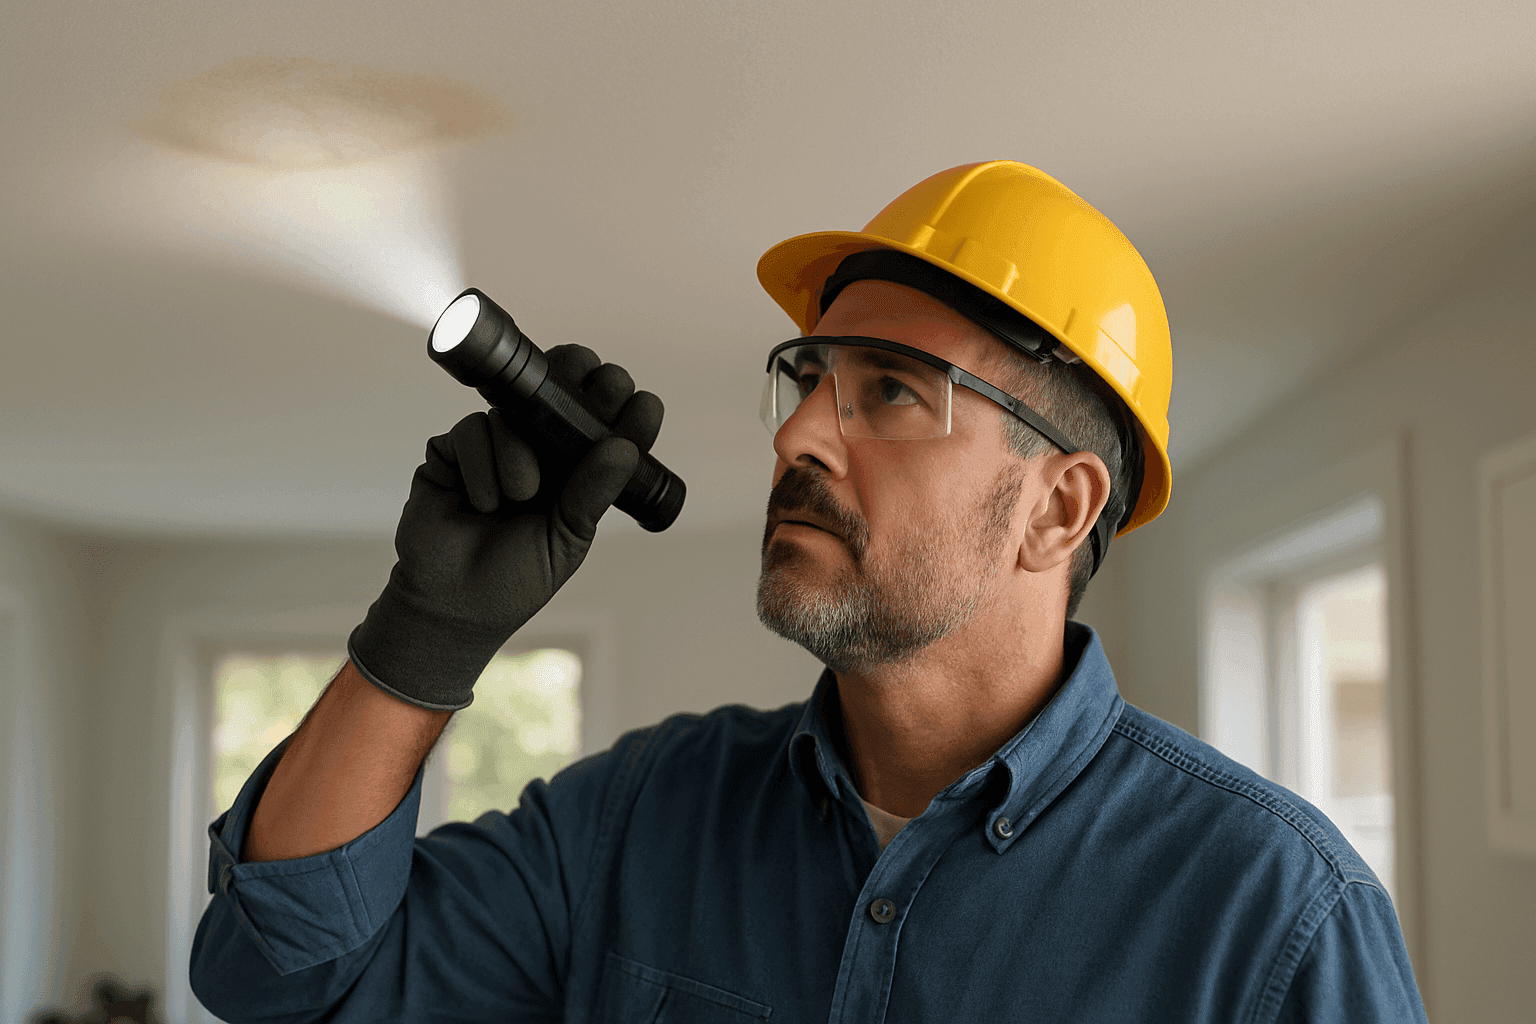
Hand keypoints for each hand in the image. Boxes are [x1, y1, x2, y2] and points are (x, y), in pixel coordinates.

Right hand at [348, 345, 663, 709]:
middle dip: (576, 382)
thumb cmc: (512, 581)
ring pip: (515, 414)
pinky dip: (481, 465)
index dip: (621, 408)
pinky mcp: (452, 449)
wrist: (451, 607)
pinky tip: (479, 502)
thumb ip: (591, 495)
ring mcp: (493, 447)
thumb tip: (625, 448)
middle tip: (585, 395)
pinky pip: (474, 429)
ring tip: (518, 497)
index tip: (643, 403)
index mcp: (572, 472)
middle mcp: (536, 452)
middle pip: (560, 390)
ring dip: (520, 454)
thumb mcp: (565, 541)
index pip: (600, 425)